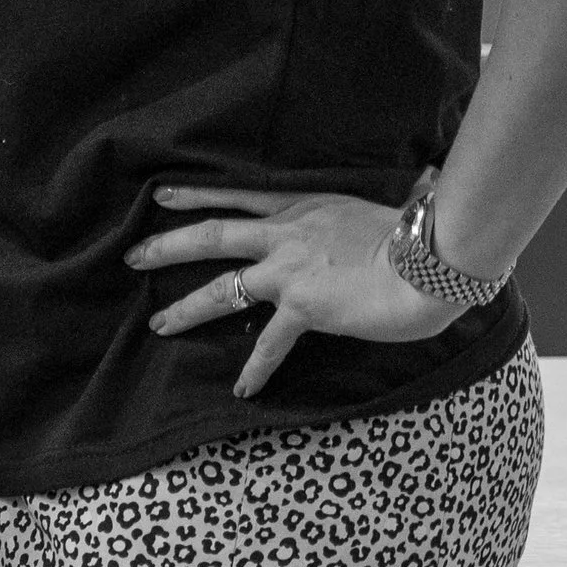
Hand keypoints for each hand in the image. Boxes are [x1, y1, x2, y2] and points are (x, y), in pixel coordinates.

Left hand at [126, 184, 464, 403]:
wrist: (432, 261)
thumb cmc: (423, 233)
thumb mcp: (395, 204)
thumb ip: (393, 197)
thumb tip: (425, 177)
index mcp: (305, 206)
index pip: (237, 195)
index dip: (197, 195)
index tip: (162, 195)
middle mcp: (287, 234)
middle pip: (212, 236)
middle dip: (167, 246)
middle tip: (133, 258)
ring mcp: (289, 271)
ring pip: (221, 288)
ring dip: (186, 309)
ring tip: (158, 324)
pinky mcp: (302, 306)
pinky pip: (268, 345)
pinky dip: (255, 370)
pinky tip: (242, 389)